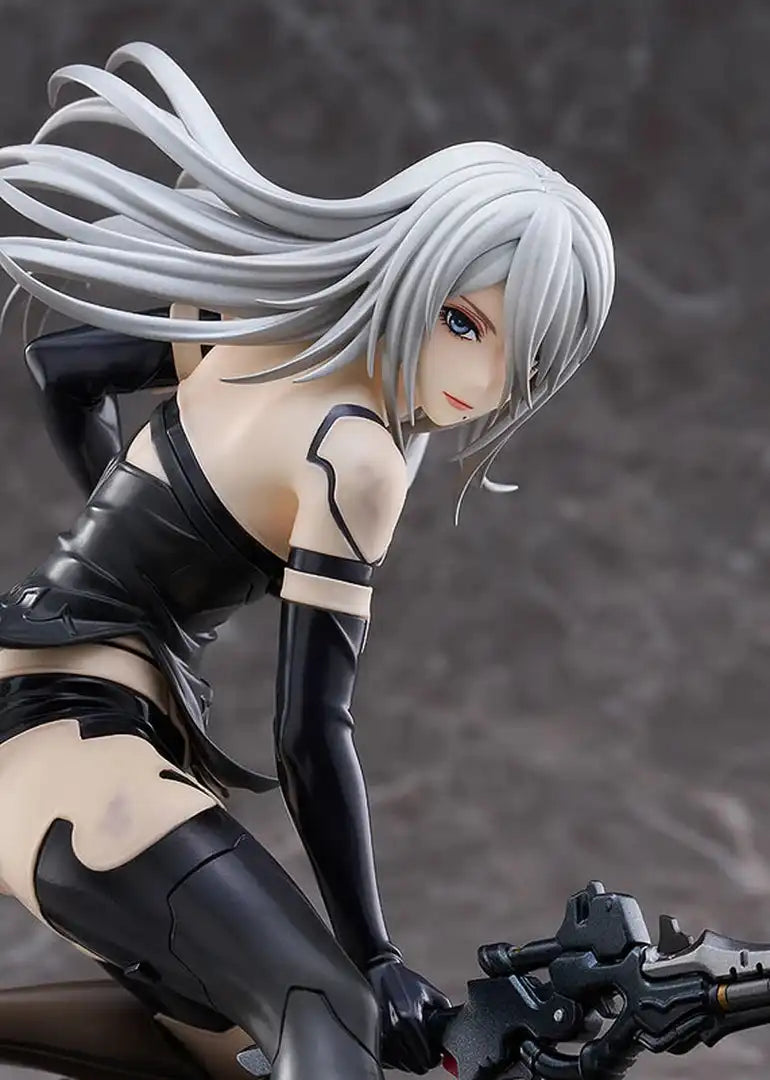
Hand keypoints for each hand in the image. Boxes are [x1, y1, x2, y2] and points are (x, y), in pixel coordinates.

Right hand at [366, 956, 450, 1072]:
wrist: (380, 972)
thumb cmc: (404, 981)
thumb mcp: (429, 991)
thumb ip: (444, 1008)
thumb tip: (454, 1024)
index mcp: (410, 1019)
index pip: (426, 1058)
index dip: (435, 1058)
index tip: (437, 1053)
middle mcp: (394, 1030)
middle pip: (415, 1066)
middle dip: (424, 1060)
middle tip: (428, 1050)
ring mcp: (382, 1036)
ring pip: (402, 1065)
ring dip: (411, 1059)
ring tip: (415, 1045)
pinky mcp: (374, 1037)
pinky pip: (389, 1060)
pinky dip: (397, 1057)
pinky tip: (402, 1044)